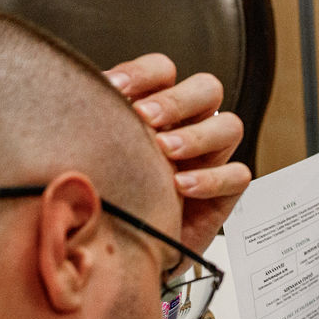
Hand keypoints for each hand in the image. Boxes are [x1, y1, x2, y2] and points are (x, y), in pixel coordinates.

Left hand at [104, 55, 251, 253]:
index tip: (113, 88)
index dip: (143, 74)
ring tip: (165, 152)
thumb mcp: (96, 155)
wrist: (122, 248)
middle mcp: (190, 125)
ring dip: (197, 135)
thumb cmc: (110, 194)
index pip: (163, 70)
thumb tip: (81, 98)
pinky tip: (181, 186)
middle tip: (145, 119)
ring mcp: (212, 157)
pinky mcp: (226, 191)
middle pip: (206, 89)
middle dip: (175, 101)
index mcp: (158, 107)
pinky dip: (212, 178)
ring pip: (229, 127)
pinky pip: (237, 175)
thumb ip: (95, 126)